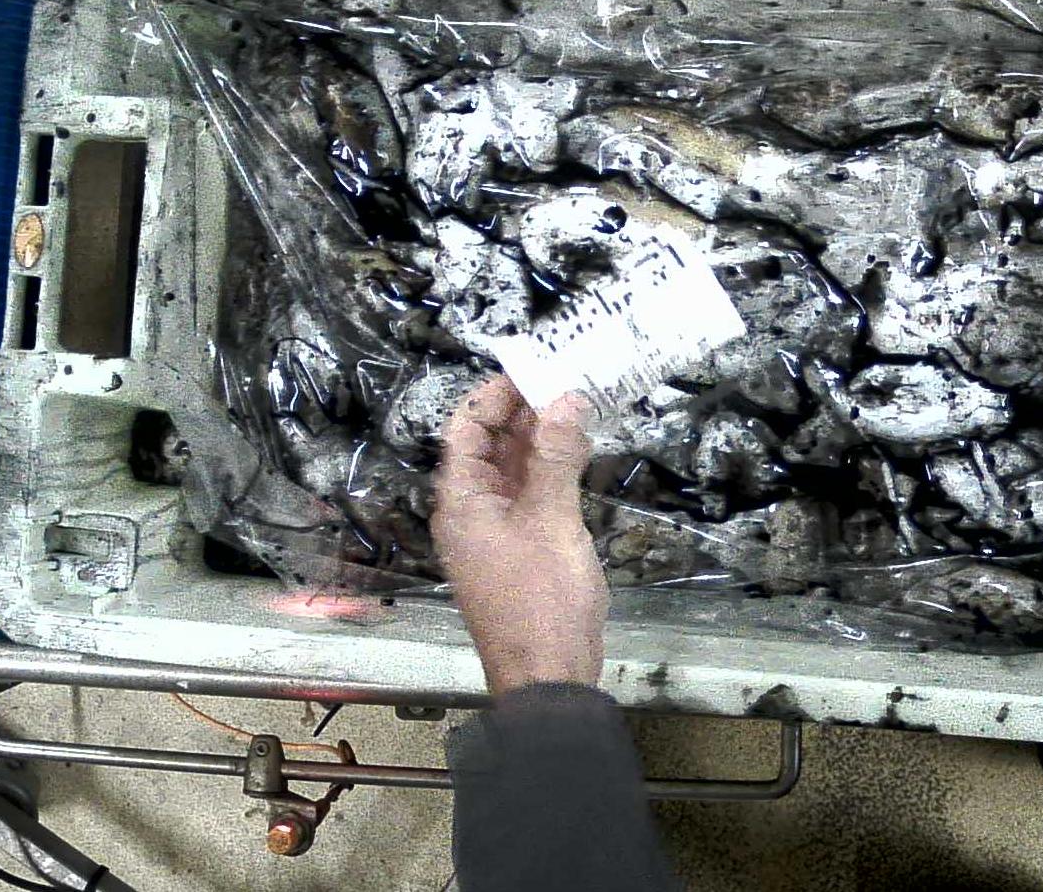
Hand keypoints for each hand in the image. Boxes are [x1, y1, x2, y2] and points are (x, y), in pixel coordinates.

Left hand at [432, 376, 604, 694]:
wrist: (548, 675)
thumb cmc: (541, 598)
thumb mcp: (552, 520)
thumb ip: (556, 458)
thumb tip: (565, 399)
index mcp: (462, 502)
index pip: (465, 430)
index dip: (493, 396)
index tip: (532, 368)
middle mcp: (471, 512)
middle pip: (489, 446)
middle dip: (523, 412)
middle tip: (565, 378)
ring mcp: (496, 532)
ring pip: (513, 470)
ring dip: (541, 439)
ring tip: (579, 405)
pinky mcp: (521, 548)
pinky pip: (530, 495)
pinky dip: (551, 471)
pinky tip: (580, 452)